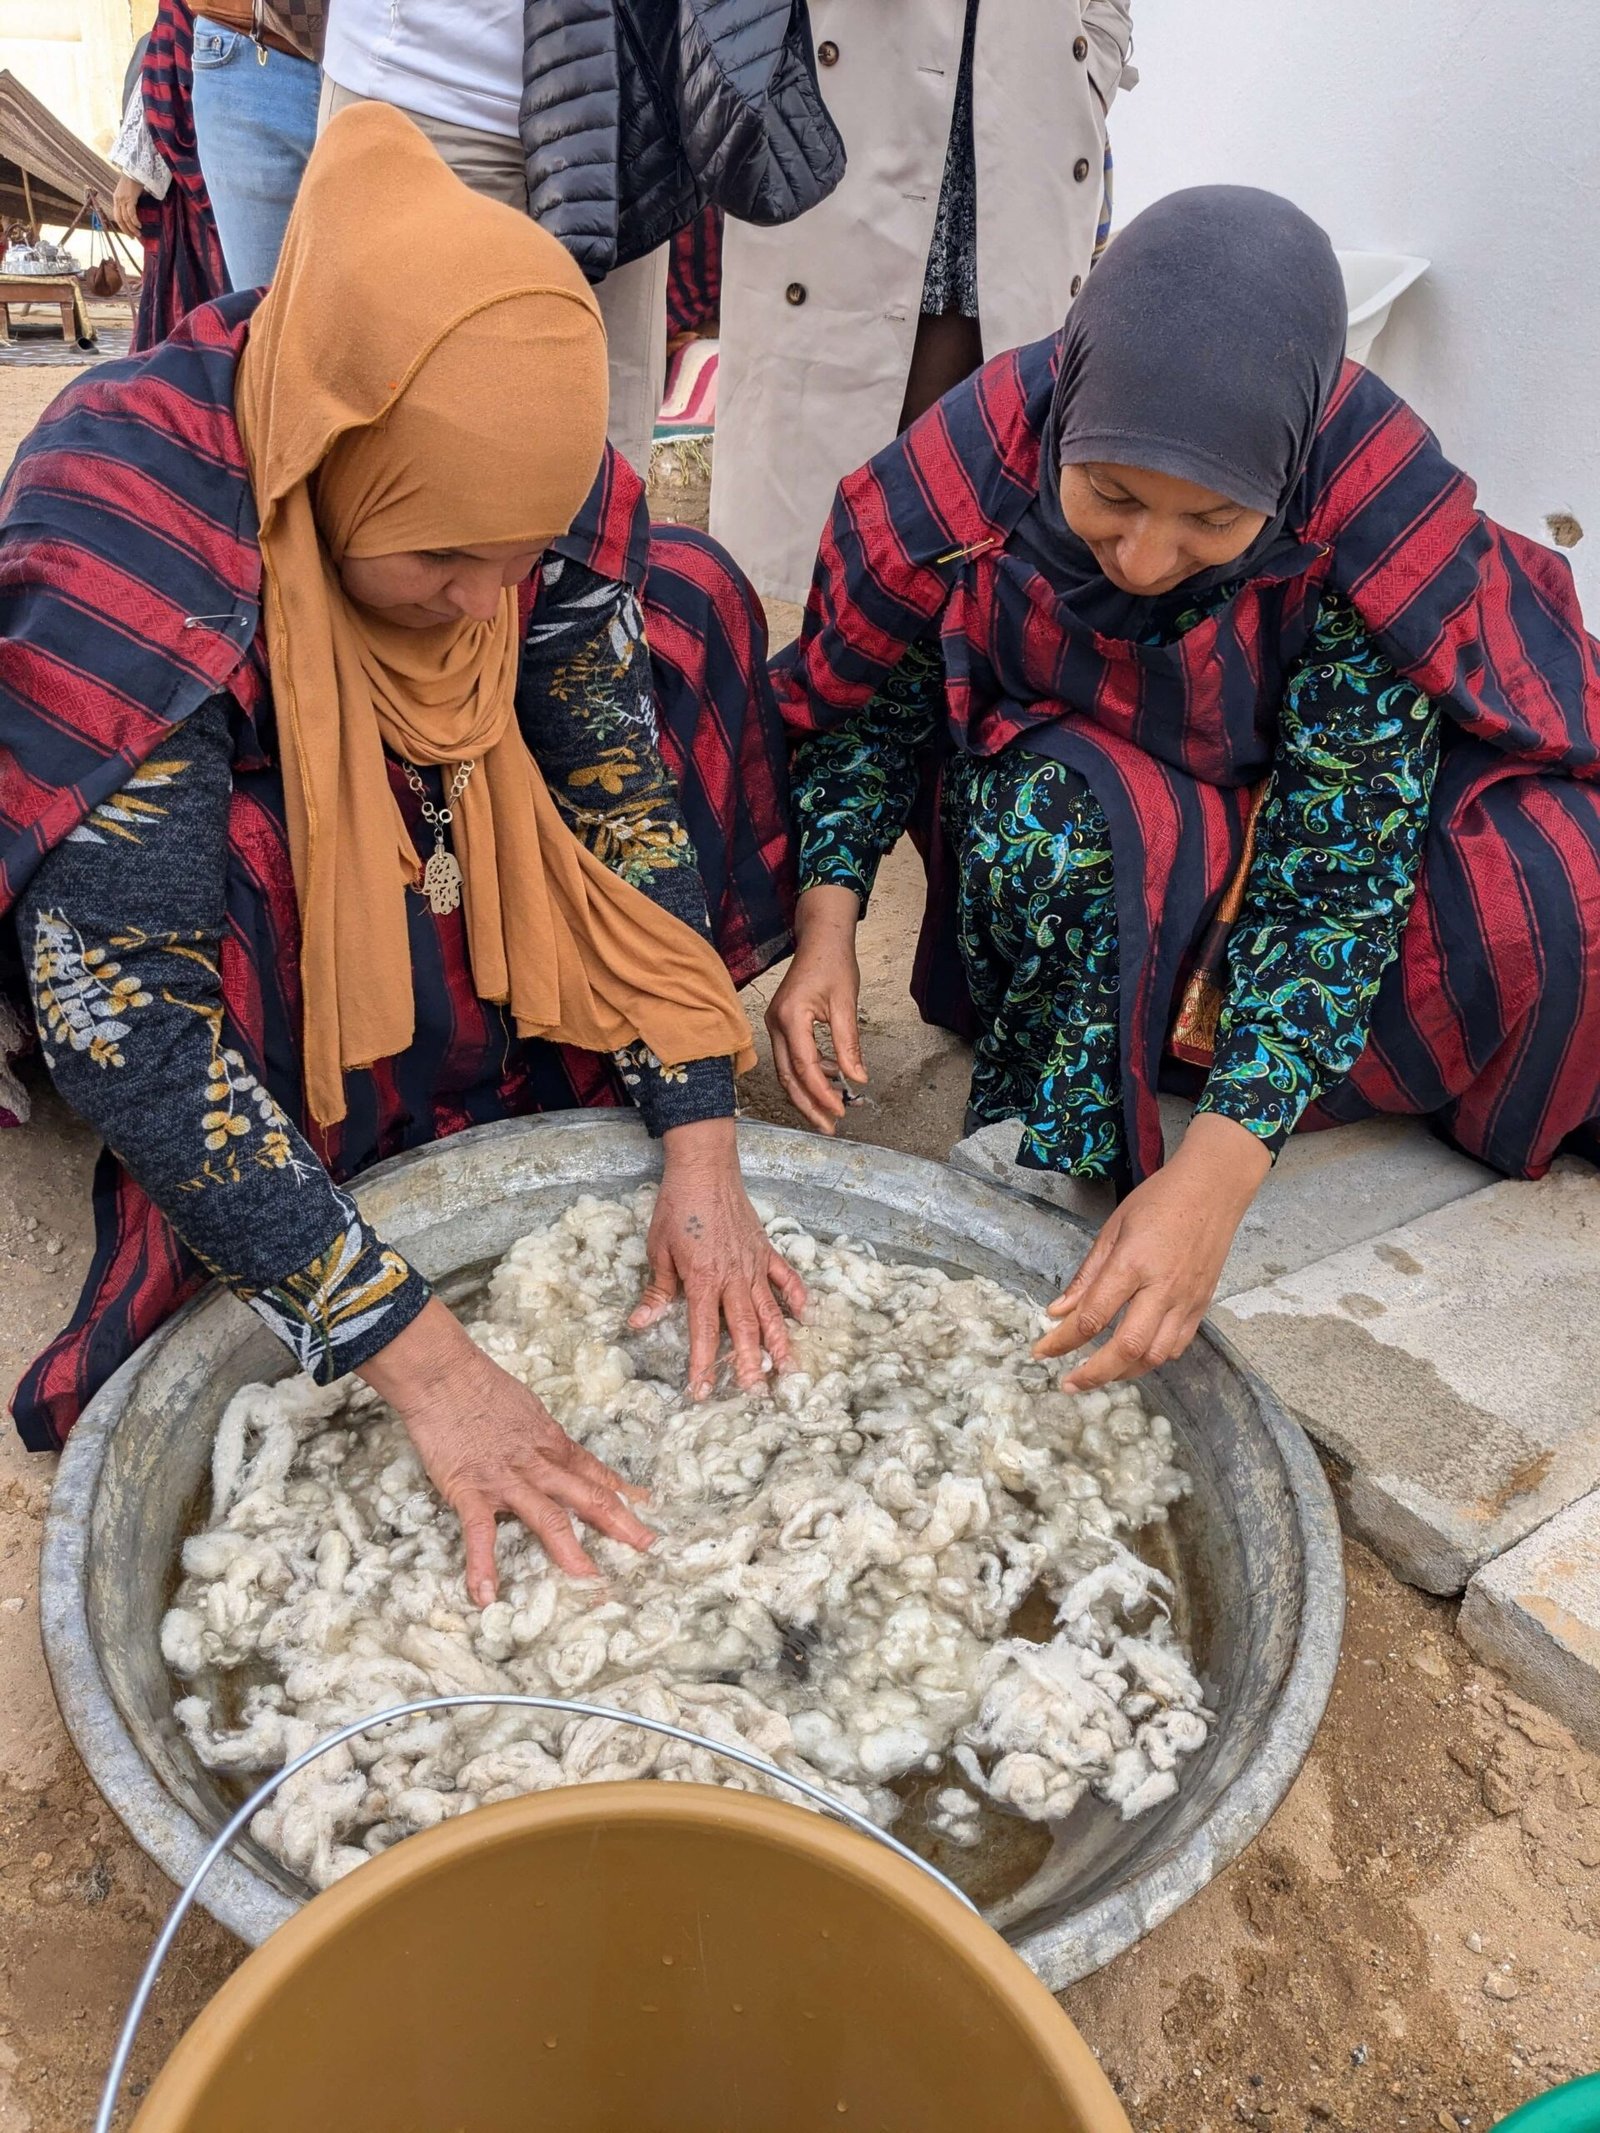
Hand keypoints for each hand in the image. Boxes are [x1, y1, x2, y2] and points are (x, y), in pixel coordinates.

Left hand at [111, 175, 143, 236]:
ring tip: (138, 234)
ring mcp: (123, 199)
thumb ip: (128, 201)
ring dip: (132, 228)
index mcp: (116, 199)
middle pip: (120, 219)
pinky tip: (139, 225)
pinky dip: (135, 221)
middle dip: (126, 230)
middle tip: (133, 237)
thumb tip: (133, 210)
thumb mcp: (128, 192)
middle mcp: (118, 200)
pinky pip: (131, 213)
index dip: (122, 226)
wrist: (134, 171)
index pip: (116, 216)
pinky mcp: (130, 198)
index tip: (128, 233)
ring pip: (126, 218)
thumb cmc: (133, 181)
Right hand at [359, 1297, 653, 1599]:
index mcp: (550, 1442)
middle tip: (647, 1546)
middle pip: (587, 1495)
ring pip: (547, 1517)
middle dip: (619, 1522)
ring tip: (589, 1579)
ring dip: (570, 1550)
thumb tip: (551, 1446)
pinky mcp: (470, 1489)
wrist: (443, 1373)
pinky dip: (482, 1565)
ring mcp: (506, 1479)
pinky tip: (487, 1595)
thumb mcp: (524, 1407)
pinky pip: (479, 1533)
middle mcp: (537, 1463)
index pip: (594, 1471)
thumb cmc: (478, 1384)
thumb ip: (540, 1434)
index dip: (622, 1492)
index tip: (645, 1509)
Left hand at [629, 1116, 807, 1396]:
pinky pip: (786, 1277)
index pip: (703, 1333)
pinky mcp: (765, 1249)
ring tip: (788, 1369)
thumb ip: (658, 1290)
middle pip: (744, 1329)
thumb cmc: (676, 1207)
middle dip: (749, 1364)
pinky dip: (797, 1296)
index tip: (702, 1391)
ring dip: (779, 1341)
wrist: (704, 1169)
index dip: (703, 1365)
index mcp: (702, 1281)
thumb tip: (640, 1323)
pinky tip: (805, 1316)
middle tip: (756, 1393)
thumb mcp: (658, 1249)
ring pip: (770, 1310)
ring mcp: (754, 1264)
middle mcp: (732, 1278)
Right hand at [765, 884, 866, 1131]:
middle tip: (830, 1126)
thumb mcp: (847, 1004)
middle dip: (809, 1105)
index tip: (840, 1112)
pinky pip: (791, 1058)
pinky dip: (809, 1074)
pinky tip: (830, 1080)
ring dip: (808, 1093)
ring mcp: (775, 1025)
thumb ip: (849, 1044)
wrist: (820, 939)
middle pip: (788, 1077)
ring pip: (787, 1071)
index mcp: (790, 1018)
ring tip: (832, 1111)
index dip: (822, 1094)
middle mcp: (775, 1024)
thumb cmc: (834, 964)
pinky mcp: (781, 1025)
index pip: (805, 1067)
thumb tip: (857, 1079)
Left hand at [1033, 1113, 1270, 1390]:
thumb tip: (1057, 1311)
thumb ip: (1087, 1275)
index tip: (1042, 1352)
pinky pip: (1178, 1345)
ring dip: (1124, 1372)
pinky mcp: (1202, 1305)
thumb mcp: (1113, 1228)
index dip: (1063, 1341)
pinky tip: (1135, 1358)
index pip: (1093, 1316)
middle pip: (1127, 1347)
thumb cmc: (1159, 1200)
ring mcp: (1186, 1301)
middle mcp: (1162, 1289)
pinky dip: (1153, 1359)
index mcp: (1133, 1264)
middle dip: (1094, 1373)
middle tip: (1068, 1385)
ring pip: (1156, 1355)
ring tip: (1098, 1375)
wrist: (1214, 1189)